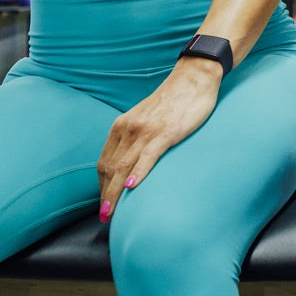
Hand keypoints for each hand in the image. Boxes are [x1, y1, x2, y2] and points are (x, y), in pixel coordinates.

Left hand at [95, 58, 220, 220]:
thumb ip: (137, 138)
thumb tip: (133, 162)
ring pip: (124, 166)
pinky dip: (138, 173)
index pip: (104, 162)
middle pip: (110, 169)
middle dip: (105, 196)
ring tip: (112, 213)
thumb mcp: (147, 119)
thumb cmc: (173, 102)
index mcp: (121, 126)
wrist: (193, 78)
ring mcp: (146, 130)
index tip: (104, 204)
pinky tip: (132, 186)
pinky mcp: (166, 132)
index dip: (102, 186)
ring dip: (115, 192)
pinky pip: (147, 156)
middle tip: (105, 217)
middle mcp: (128, 128)